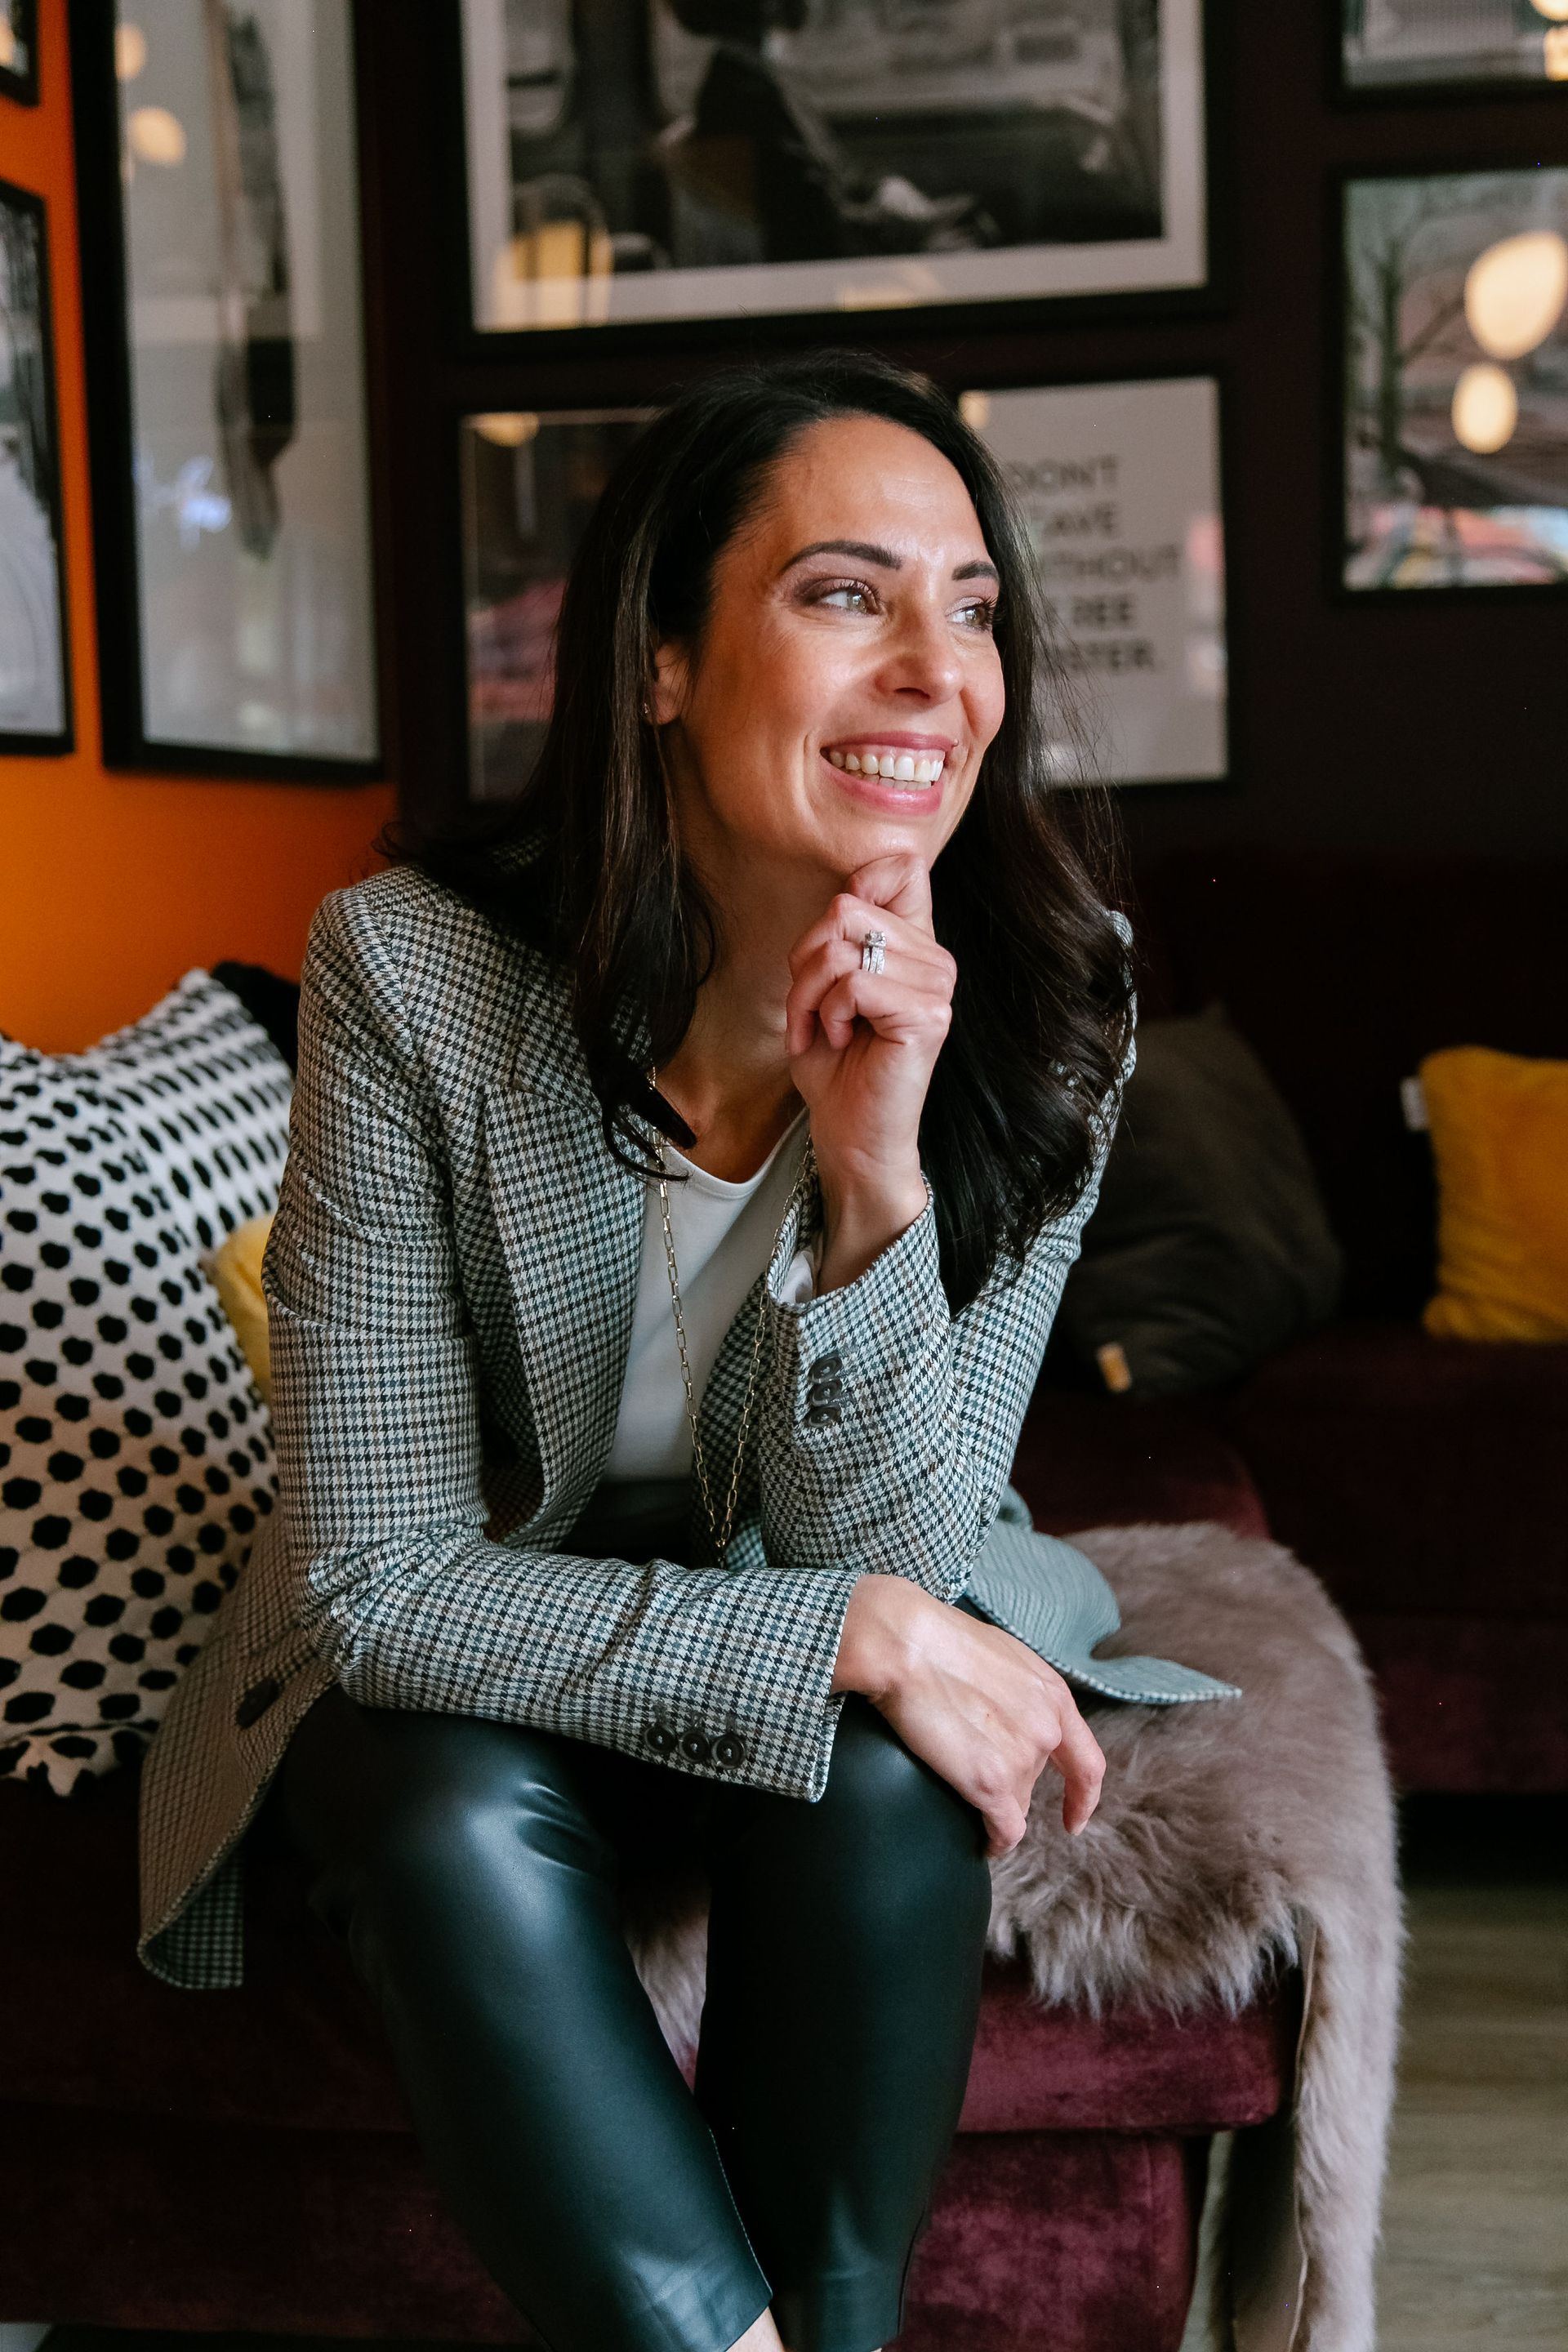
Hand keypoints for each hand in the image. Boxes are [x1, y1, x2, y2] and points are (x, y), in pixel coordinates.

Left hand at [785, 853, 955, 1287]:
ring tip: (824, 1029)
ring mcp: (938, 987)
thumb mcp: (823, 986)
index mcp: (916, 945)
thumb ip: (837, 936)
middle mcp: (936, 959)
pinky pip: (853, 983)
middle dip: (805, 962)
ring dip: (809, 994)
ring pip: (840, 946)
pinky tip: (839, 1042)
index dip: (855, 889)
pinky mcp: (927, 1016)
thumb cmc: (836, 1066)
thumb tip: (843, 896)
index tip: (831, 949)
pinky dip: (826, 1014)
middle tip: (812, 1010)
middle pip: (845, 908)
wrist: (851, 1135)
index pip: (903, 867)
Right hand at [832, 1575, 1104, 1854]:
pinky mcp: (992, 1783)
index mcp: (1052, 1695)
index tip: (1074, 1818)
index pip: (1087, 1761)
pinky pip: (1005, 1830)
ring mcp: (1022, 1758)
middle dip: (1007, 1782)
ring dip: (992, 1804)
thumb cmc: (937, 1641)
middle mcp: (1047, 1729)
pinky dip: (996, 1842)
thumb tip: (1011, 1712)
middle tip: (969, 1769)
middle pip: (1034, 1779)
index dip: (1083, 1796)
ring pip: (1014, 1804)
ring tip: (958, 1788)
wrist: (905, 1645)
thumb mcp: (1001, 1657)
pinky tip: (985, 1844)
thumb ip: (1020, 1692)